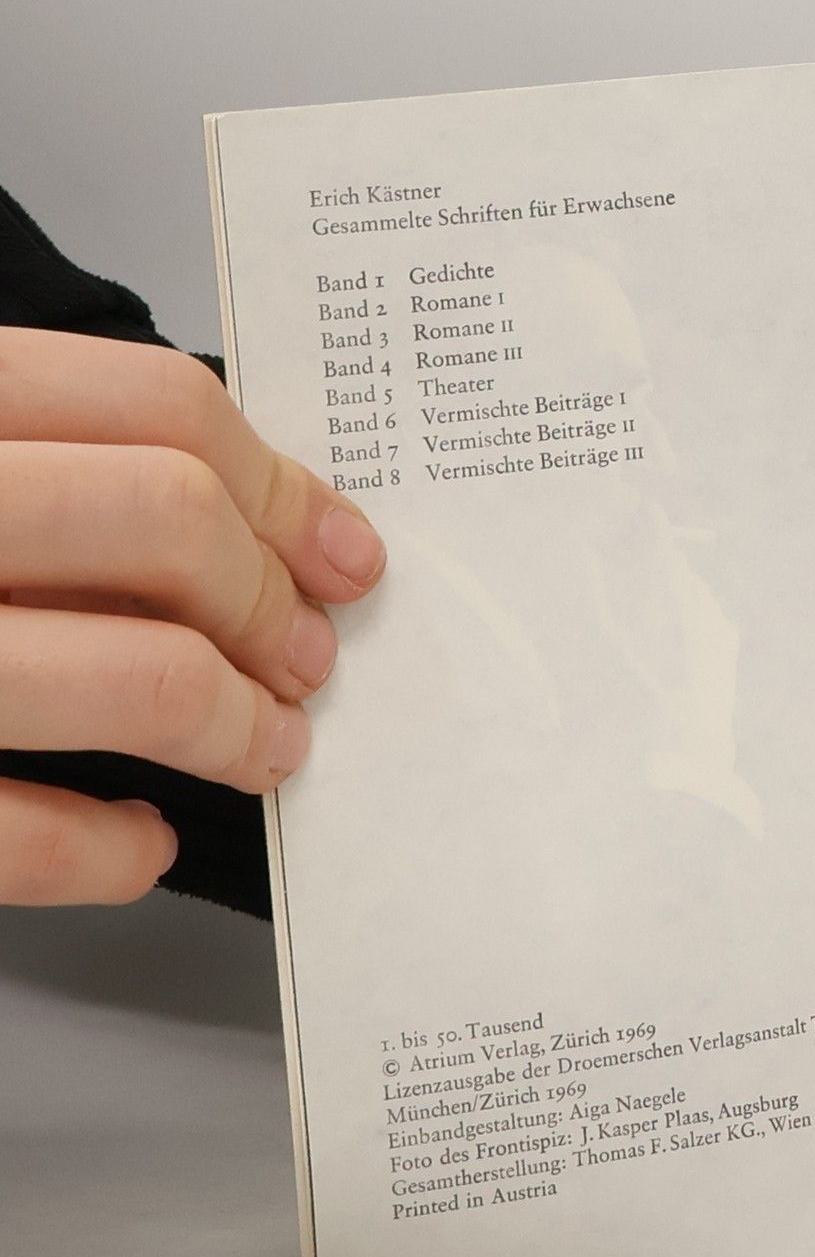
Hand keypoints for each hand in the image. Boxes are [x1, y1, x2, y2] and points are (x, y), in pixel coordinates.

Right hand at [0, 326, 386, 903]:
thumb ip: (39, 462)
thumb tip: (251, 524)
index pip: (152, 406)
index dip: (281, 486)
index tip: (339, 552)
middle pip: (163, 521)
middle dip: (267, 601)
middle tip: (304, 656)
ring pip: (128, 674)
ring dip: (234, 723)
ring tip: (265, 745)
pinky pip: (18, 835)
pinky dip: (111, 850)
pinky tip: (140, 840)